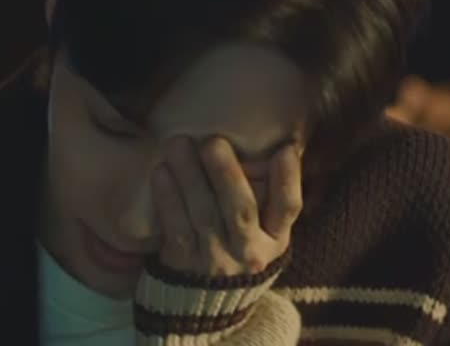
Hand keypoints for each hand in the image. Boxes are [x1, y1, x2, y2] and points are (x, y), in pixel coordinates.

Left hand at [151, 136, 301, 276]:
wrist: (205, 307)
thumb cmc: (238, 251)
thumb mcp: (265, 234)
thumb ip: (269, 196)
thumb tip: (277, 143)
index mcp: (275, 240)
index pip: (288, 208)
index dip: (288, 179)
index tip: (285, 149)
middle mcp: (249, 252)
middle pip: (240, 210)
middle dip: (226, 173)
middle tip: (213, 141)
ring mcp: (215, 260)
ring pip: (203, 213)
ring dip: (189, 176)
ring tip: (178, 144)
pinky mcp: (183, 262)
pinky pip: (175, 226)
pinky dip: (168, 198)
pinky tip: (161, 172)